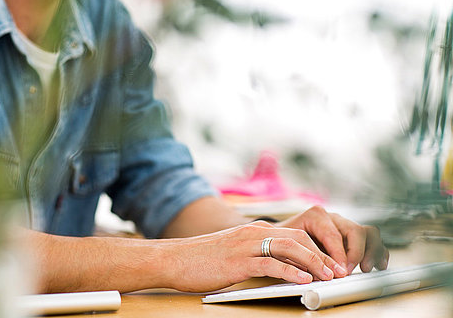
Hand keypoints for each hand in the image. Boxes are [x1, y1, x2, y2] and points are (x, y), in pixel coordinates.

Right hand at [163, 222, 345, 292]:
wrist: (173, 258)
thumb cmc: (200, 258)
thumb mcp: (231, 251)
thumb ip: (254, 254)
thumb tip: (278, 268)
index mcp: (252, 230)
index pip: (294, 234)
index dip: (316, 248)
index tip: (330, 263)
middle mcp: (252, 233)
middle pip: (297, 238)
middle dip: (321, 254)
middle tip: (337, 270)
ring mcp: (245, 246)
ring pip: (289, 248)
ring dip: (313, 262)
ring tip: (328, 275)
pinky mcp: (238, 262)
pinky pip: (271, 264)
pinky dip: (291, 272)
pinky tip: (303, 280)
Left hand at [275, 205, 388, 274]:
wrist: (282, 236)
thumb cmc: (284, 240)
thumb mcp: (289, 244)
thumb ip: (303, 254)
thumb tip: (319, 270)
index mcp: (316, 215)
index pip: (334, 235)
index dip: (339, 255)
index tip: (340, 272)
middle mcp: (333, 218)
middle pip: (355, 231)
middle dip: (356, 253)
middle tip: (350, 271)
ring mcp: (344, 225)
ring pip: (368, 232)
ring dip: (371, 251)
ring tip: (366, 268)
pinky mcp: (352, 234)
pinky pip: (372, 239)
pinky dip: (378, 251)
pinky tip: (379, 264)